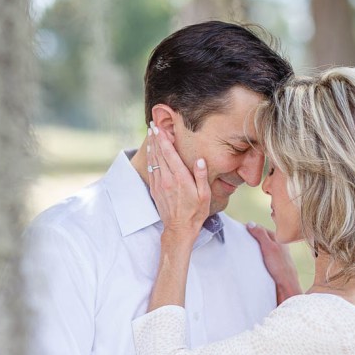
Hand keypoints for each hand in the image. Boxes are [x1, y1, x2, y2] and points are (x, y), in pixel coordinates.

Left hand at [147, 124, 210, 238]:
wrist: (179, 229)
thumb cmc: (196, 212)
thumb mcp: (205, 195)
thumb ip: (201, 176)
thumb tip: (200, 160)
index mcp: (180, 178)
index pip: (169, 154)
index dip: (163, 139)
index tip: (159, 128)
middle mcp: (167, 179)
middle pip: (159, 154)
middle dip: (155, 138)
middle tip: (152, 125)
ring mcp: (159, 184)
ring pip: (153, 160)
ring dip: (151, 146)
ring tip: (150, 134)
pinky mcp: (155, 190)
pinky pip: (151, 170)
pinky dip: (150, 158)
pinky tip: (151, 152)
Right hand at [246, 223, 300, 303]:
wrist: (286, 288)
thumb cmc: (280, 267)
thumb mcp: (270, 248)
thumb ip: (261, 235)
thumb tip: (250, 223)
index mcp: (277, 240)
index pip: (260, 229)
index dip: (249, 229)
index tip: (238, 230)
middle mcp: (276, 247)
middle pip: (259, 239)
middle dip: (249, 239)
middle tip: (237, 240)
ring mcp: (273, 257)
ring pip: (259, 250)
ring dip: (250, 250)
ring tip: (239, 251)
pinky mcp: (270, 267)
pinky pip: (259, 259)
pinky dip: (252, 259)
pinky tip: (247, 262)